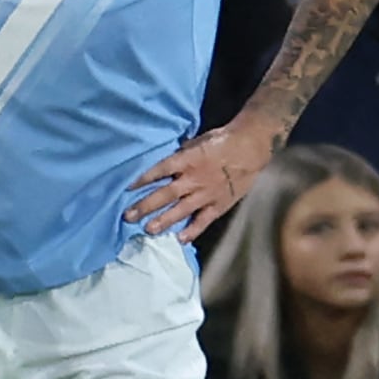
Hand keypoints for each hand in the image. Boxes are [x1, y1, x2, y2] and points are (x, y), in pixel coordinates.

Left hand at [126, 115, 272, 240]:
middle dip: (145, 205)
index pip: (159, 170)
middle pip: (165, 194)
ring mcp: (206, 194)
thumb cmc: (222, 140)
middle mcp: (194, 179)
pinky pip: (203, 220)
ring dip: (163, 220)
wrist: (251, 146)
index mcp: (187, 160)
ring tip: (147, 229)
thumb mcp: (198, 140)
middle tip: (128, 216)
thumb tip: (166, 164)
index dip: (142, 179)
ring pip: (181, 210)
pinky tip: (180, 239)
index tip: (127, 188)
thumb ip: (182, 154)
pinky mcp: (219, 205)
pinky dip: (192, 230)